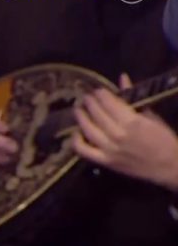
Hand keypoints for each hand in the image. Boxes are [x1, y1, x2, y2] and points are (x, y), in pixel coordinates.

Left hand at [69, 74, 177, 191]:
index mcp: (132, 122)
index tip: (97, 90)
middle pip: (98, 115)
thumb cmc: (164, 140)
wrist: (169, 166)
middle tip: (85, 96)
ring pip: (88, 130)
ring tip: (78, 109)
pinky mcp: (105, 162)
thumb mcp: (151, 116)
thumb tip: (122, 78)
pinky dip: (76, 141)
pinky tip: (76, 132)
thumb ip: (134, 98)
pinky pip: (84, 151)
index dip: (101, 95)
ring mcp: (109, 149)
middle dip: (90, 103)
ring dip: (81, 118)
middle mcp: (118, 135)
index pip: (110, 104)